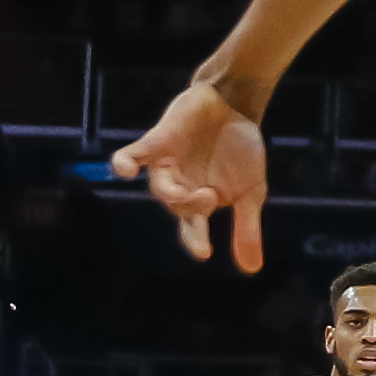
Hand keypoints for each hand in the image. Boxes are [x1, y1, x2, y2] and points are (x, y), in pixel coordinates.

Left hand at [111, 80, 271, 270]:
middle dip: (192, 207)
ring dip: (172, 193)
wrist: (234, 106)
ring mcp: (164, 167)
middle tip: (210, 197)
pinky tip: (124, 170)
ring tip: (191, 192)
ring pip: (159, 188)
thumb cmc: (240, 151)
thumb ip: (248, 226)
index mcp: (199, 203)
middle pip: (177, 207)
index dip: (195, 240)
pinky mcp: (154, 144)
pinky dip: (124, 164)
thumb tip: (252, 270)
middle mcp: (178, 188)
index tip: (203, 252)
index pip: (192, 228)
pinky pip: (131, 157)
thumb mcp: (251, 191)